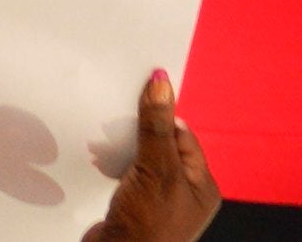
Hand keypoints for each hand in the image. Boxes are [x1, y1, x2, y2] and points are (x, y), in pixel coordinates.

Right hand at [97, 74, 218, 241]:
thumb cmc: (148, 221)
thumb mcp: (156, 169)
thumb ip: (157, 126)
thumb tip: (161, 79)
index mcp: (202, 186)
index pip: (183, 136)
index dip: (162, 117)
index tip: (139, 97)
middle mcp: (184, 195)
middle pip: (162, 147)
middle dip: (139, 132)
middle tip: (117, 118)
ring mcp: (159, 203)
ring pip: (142, 160)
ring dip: (123, 148)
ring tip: (103, 140)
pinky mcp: (135, 208)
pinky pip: (127, 176)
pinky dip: (115, 165)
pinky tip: (100, 159)